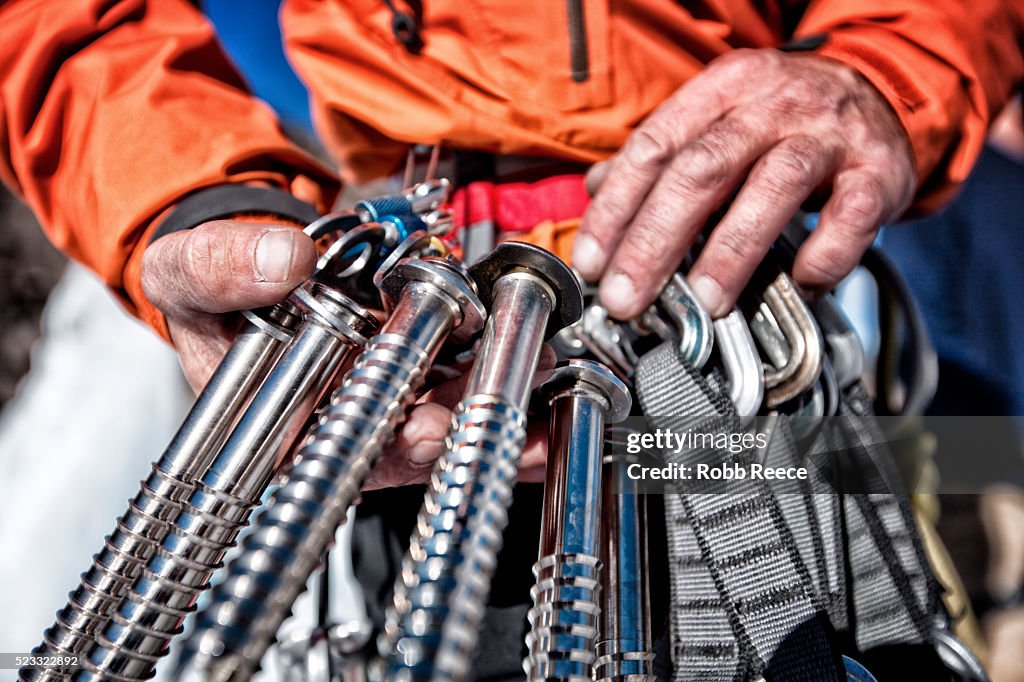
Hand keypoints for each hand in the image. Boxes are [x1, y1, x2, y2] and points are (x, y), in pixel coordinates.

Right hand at [142, 219, 550, 486]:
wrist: (247, 261)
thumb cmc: (209, 289)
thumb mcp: (185, 270)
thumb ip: (218, 267)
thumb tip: (280, 260)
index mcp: (281, 427)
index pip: (338, 454)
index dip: (385, 449)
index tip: (425, 431)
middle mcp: (342, 422)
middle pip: (411, 442)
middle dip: (465, 425)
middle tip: (511, 404)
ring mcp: (384, 395)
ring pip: (449, 414)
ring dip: (501, 405)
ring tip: (545, 381)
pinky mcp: (418, 365)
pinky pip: (465, 377)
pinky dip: (505, 379)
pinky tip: (548, 378)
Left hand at [573, 48, 916, 319]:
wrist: (884, 91)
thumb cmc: (785, 118)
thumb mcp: (719, 117)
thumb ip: (662, 154)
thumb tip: (595, 190)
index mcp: (722, 88)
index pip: (655, 146)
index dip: (617, 208)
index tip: (593, 262)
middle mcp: (773, 104)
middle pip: (703, 169)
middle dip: (656, 240)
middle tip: (628, 297)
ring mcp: (830, 134)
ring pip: (774, 186)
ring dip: (732, 251)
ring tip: (705, 302)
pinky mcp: (878, 170)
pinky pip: (852, 216)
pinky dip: (825, 254)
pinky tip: (800, 282)